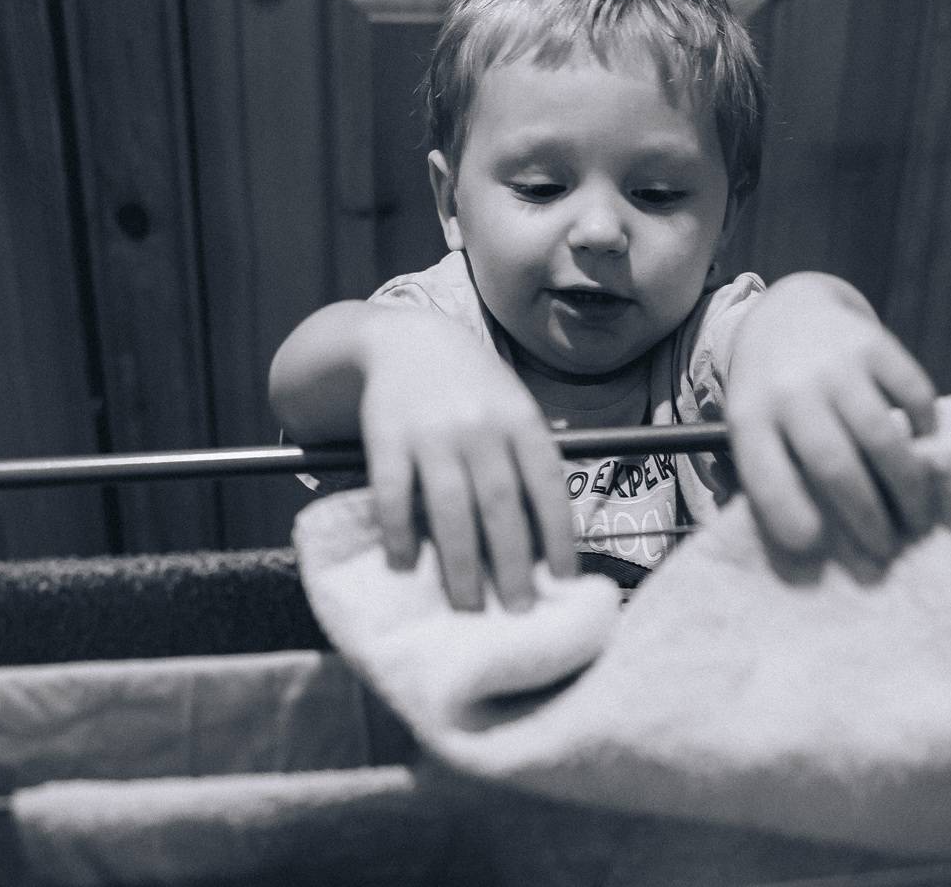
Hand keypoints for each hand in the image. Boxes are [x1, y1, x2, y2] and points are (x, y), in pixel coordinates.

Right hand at [359, 314, 573, 611]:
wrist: (407, 339)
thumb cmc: (472, 389)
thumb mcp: (511, 408)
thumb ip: (527, 461)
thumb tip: (547, 542)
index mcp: (519, 419)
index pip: (546, 483)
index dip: (558, 533)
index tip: (565, 580)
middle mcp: (480, 425)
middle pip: (501, 503)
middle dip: (512, 563)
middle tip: (519, 610)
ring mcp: (431, 431)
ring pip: (450, 506)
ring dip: (460, 562)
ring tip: (468, 606)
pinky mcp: (385, 435)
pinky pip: (392, 491)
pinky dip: (398, 532)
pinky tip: (406, 564)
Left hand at [726, 273, 936, 563]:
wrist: (789, 313)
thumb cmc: (772, 394)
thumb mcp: (752, 427)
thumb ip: (770, 475)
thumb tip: (806, 550)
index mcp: (749, 417)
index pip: (765, 475)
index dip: (788, 515)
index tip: (814, 547)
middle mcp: (789, 389)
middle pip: (832, 464)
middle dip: (864, 517)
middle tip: (885, 551)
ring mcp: (834, 364)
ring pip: (880, 436)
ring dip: (906, 488)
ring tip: (917, 519)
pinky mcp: (875, 344)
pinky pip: (913, 397)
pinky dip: (924, 432)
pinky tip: (923, 453)